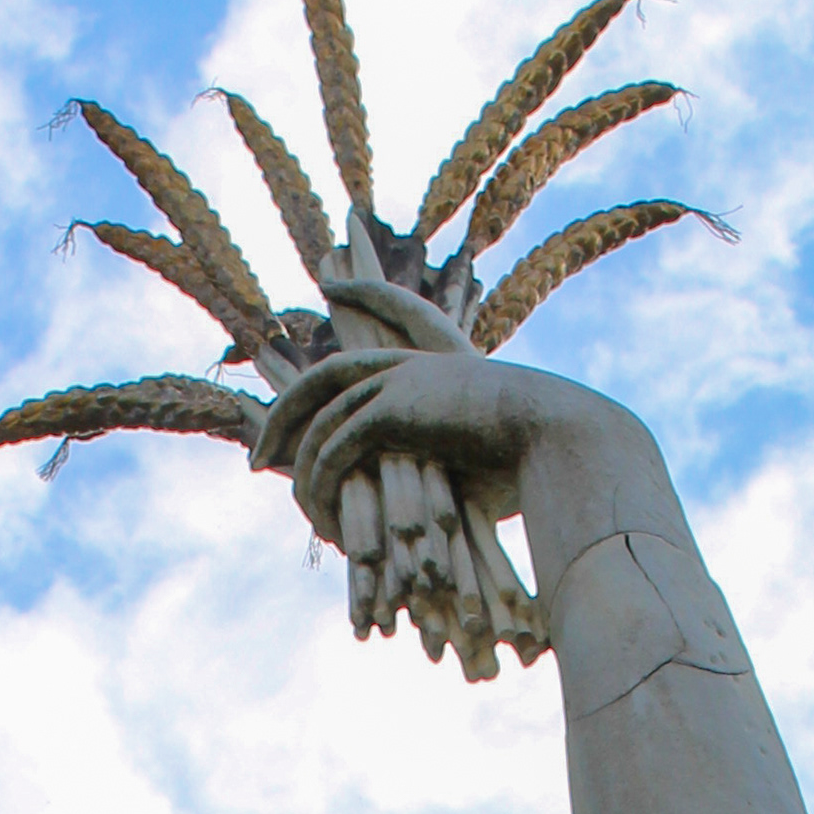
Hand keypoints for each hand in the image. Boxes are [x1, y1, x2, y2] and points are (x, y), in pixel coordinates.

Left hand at [251, 290, 638, 671]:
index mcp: (431, 366)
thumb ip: (446, 467)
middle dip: (283, 414)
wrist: (557, 438)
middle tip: (256, 457)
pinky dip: (322, 485)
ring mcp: (399, 382)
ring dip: (299, 468)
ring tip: (292, 506)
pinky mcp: (394, 410)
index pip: (381, 324)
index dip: (356, 301)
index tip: (327, 294)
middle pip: (323, 376)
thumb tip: (433, 513)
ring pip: (321, 419)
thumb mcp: (480, 458)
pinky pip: (335, 448)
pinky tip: (323, 519)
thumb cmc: (535, 459)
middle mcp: (409, 364)